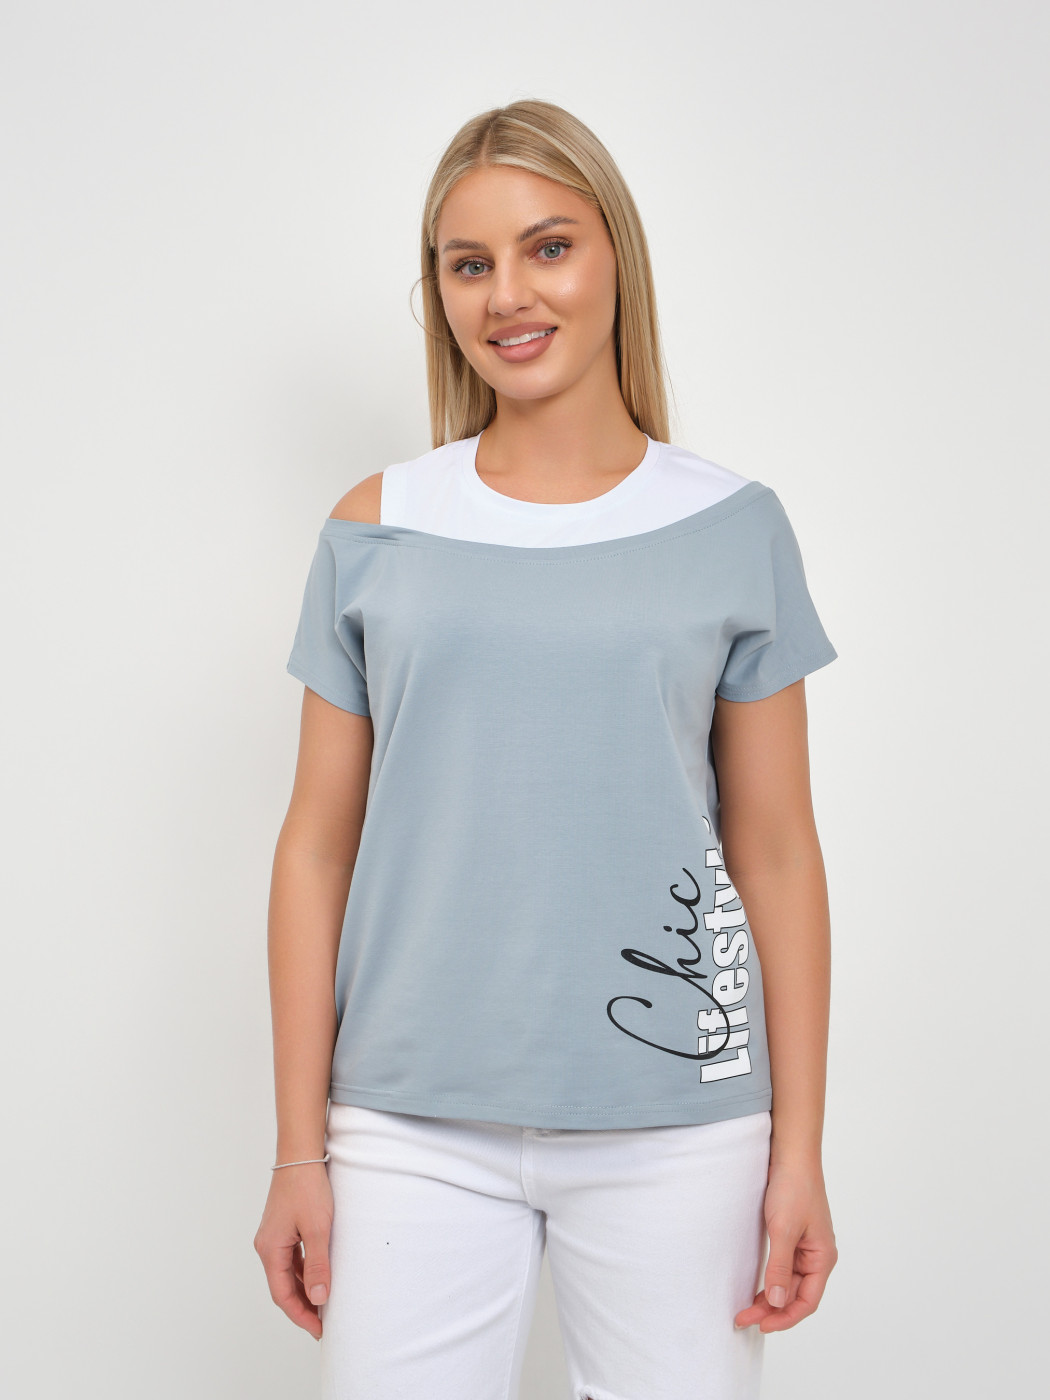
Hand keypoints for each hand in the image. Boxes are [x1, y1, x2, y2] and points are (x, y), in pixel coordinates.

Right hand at [254, 1162, 333, 1340]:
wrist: (301, 1154)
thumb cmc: (307, 1187)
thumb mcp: (318, 1228)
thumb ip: (318, 1264)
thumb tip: (320, 1298)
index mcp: (271, 1249)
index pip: (282, 1294)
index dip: (301, 1315)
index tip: (319, 1329)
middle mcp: (267, 1245)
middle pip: (282, 1286)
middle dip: (302, 1306)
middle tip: (324, 1322)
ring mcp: (274, 1236)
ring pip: (287, 1273)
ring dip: (304, 1289)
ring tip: (324, 1303)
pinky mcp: (283, 1227)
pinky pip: (291, 1258)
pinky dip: (304, 1272)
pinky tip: (319, 1275)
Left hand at [734, 1158, 837, 1332]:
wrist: (790, 1154)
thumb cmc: (793, 1187)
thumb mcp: (783, 1229)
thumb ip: (780, 1267)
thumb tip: (776, 1302)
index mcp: (822, 1258)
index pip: (807, 1301)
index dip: (785, 1317)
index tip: (761, 1325)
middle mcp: (816, 1256)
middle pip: (795, 1295)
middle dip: (771, 1310)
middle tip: (743, 1318)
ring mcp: (804, 1247)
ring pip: (787, 1283)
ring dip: (768, 1297)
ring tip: (744, 1308)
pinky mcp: (791, 1237)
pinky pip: (782, 1268)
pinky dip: (769, 1280)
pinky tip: (755, 1287)